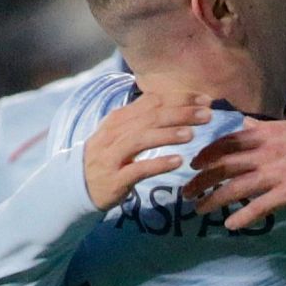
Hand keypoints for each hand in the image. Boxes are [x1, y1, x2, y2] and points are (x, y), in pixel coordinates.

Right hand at [83, 91, 212, 209]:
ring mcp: (112, 156)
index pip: (152, 102)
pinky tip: (178, 161)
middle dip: (180, 114)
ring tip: (192, 134)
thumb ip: (143, 117)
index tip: (205, 99)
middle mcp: (114, 134)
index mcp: (119, 118)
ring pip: (142, 139)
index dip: (179, 99)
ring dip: (168, 135)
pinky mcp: (114, 179)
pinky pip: (138, 169)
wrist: (77, 186)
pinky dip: (158, 164)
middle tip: (207, 113)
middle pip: (150, 118)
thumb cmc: (108, 156)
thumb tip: (173, 100)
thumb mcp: (121, 132)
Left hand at [181, 118, 285, 229]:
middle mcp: (264, 154)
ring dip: (213, 199)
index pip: (226, 143)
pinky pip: (259, 207)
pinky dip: (243, 217)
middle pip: (223, 166)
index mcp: (265, 135)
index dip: (206, 154)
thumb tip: (244, 122)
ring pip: (235, 188)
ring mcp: (274, 175)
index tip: (194, 164)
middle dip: (201, 179)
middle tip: (187, 192)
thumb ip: (264, 126)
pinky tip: (230, 225)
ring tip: (199, 209)